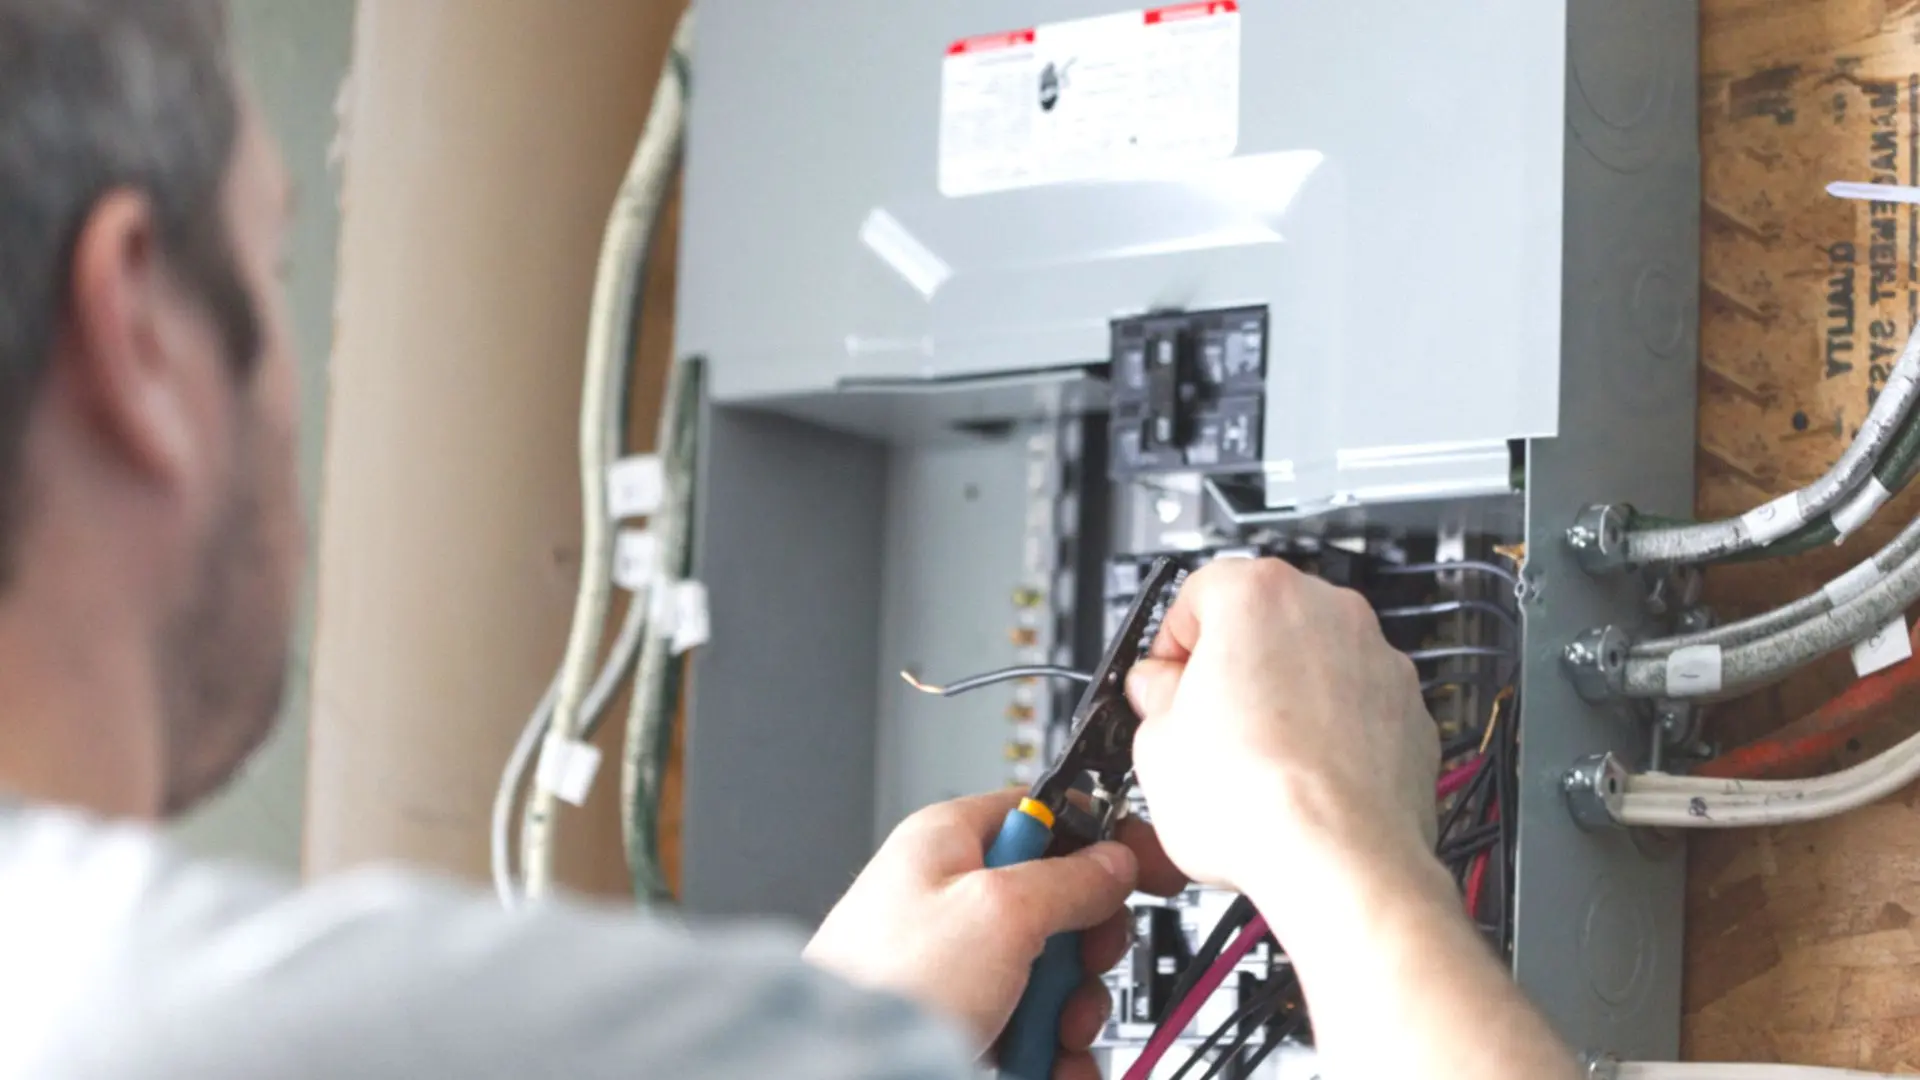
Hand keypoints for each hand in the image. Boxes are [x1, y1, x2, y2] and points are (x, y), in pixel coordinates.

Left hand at [805, 790, 1183, 1078]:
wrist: (843, 1071)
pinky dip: (1050, 1052)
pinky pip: (1030, 1028)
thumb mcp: (999, 910)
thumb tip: (1113, 860)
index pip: (1045, 814)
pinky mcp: (961, 1020)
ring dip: (1070, 1012)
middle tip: (1081, 970)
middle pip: (1059, 904)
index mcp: (950, 842)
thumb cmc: (889, 983)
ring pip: (1050, 974)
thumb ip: (1069, 878)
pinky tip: (1050, 1068)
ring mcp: (956, 964)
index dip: (1099, 840)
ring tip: (1053, 1037)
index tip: (1145, 870)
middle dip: (1085, 950)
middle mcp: (952, 897)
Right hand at [1125, 558, 1442, 937]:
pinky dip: (1330, 732)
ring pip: (1313, 663)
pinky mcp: (1409, 711)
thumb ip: (1153, 696)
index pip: (1196, 593)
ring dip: (1283, 698)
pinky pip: (1355, 707)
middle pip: (1261, 622)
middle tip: (1203, 723)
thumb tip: (1159, 692)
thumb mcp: (1155, 743)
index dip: (1170, 645)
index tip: (1163, 682)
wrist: (1341, 862)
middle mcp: (1328, 611)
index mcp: (1257, 595)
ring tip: (1254, 762)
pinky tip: (1300, 779)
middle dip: (1231, 667)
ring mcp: (1378, 659)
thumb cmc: (1257, 800)